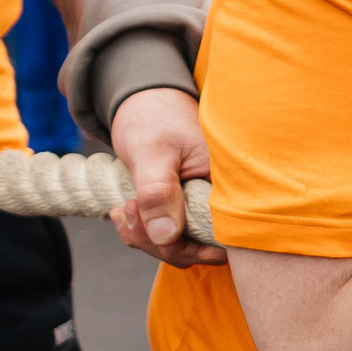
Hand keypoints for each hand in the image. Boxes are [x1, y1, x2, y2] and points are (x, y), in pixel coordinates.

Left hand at [107, 87, 224, 267]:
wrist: (140, 102)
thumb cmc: (151, 117)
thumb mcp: (152, 152)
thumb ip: (158, 193)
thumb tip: (166, 237)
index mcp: (228, 183)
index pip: (222, 236)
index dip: (189, 245)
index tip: (154, 230)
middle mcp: (222, 198)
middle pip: (201, 247)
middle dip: (160, 243)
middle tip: (128, 211)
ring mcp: (203, 205)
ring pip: (182, 245)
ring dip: (148, 238)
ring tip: (123, 210)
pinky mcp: (185, 208)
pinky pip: (169, 236)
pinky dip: (144, 232)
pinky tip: (125, 213)